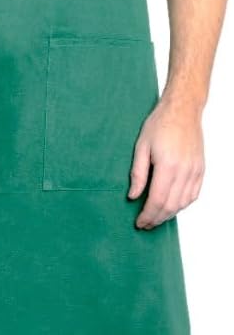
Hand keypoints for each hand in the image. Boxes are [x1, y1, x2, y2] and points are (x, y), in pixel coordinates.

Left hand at [127, 96, 204, 228]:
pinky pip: (193, 195)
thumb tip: (133, 196)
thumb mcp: (141, 146)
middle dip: (157, 219)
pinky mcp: (200, 170)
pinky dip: (182, 205)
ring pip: (183, 203)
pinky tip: (172, 206)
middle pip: (171, 206)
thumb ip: (137, 173)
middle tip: (145, 224)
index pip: (157, 200)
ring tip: (156, 217)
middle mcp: (184, 171)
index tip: (139, 222)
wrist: (182, 110)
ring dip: (169, 214)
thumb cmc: (160, 124)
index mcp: (168, 166)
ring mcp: (195, 171)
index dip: (148, 215)